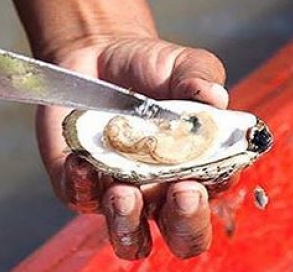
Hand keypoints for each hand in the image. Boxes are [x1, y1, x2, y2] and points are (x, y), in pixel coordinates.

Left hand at [36, 37, 231, 259]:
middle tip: (179, 192)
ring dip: (128, 223)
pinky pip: (80, 199)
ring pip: (130, 237)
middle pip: (182, 237)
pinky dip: (81, 185)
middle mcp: (162, 192)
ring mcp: (119, 193)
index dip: (207, 202)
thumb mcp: (183, 64)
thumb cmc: (152, 68)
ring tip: (123, 192)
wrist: (99, 55)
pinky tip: (82, 160)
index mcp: (197, 169)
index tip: (197, 181)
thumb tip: (214, 96)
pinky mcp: (78, 185)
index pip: (212, 200)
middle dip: (184, 225)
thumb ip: (201, 78)